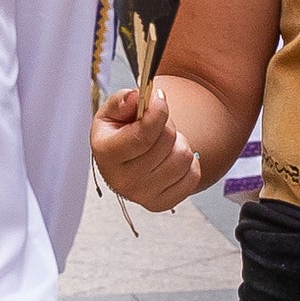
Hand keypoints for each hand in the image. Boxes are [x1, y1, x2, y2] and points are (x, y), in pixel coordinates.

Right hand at [93, 79, 210, 208]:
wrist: (125, 162)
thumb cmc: (118, 134)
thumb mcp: (112, 112)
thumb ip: (123, 100)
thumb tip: (136, 97)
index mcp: (106, 155)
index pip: (143, 136)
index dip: (158, 112)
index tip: (160, 99)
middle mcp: (123, 181)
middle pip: (166, 143)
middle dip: (166, 126)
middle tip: (157, 126)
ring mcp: (144, 196)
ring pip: (183, 157)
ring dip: (178, 143)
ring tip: (164, 144)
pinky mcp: (163, 203)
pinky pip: (193, 175)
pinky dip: (188, 163)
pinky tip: (170, 159)